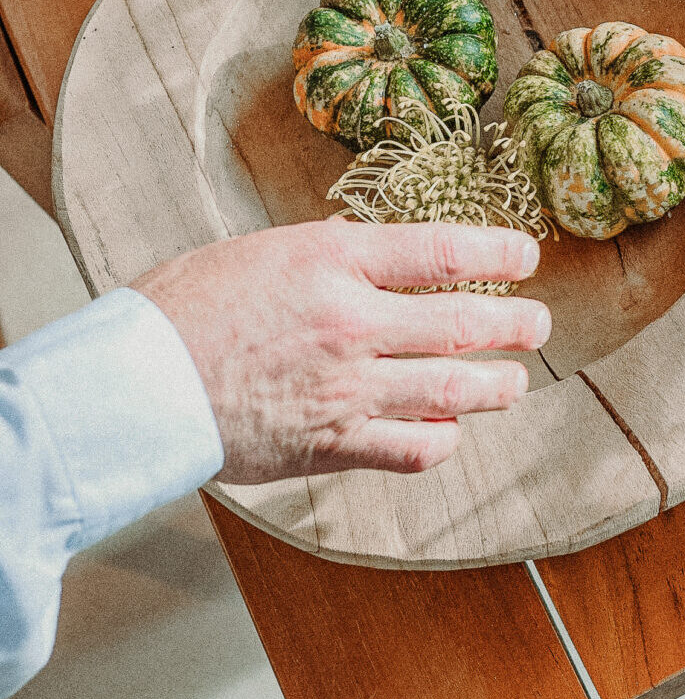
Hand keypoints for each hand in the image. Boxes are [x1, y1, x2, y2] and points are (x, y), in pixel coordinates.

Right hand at [131, 219, 550, 482]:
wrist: (132, 385)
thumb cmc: (181, 310)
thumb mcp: (260, 252)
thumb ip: (326, 254)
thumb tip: (370, 250)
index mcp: (333, 260)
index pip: (442, 249)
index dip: (498, 252)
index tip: (526, 256)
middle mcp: (352, 322)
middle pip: (465, 322)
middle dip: (517, 324)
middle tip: (537, 324)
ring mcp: (345, 388)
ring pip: (452, 390)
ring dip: (496, 385)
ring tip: (514, 381)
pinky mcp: (330, 444)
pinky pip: (410, 449)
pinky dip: (440, 441)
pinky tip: (449, 432)